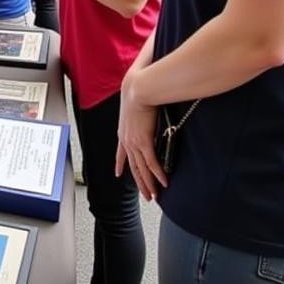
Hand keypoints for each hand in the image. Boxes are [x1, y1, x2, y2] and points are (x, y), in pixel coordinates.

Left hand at [115, 71, 167, 201]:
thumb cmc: (139, 90)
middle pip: (133, 166)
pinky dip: (158, 174)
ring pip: (141, 169)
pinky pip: (152, 163)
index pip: (121, 151)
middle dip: (140, 182)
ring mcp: (134, 141)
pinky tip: (164, 183)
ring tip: (154, 196)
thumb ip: (141, 104)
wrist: (138, 87)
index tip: (118, 174)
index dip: (120, 163)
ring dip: (148, 184)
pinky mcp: (144, 141)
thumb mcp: (137, 100)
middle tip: (146, 194)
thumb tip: (148, 97)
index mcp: (123, 130)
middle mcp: (126, 139)